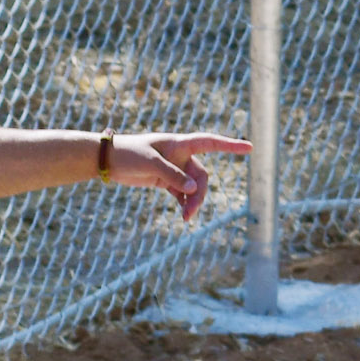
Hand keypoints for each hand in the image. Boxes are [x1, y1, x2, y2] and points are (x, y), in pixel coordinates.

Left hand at [107, 133, 250, 225]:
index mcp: (180, 144)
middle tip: (190, 214)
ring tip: (186, 218)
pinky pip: (181, 192)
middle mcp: (180, 155)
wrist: (109, 160)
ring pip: (192, 186)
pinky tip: (183, 213)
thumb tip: (194, 188)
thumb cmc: (129, 154)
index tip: (250, 148)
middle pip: (201, 175)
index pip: (210, 142)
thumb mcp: (151, 164)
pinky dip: (184, 202)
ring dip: (192, 201)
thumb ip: (173, 176)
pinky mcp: (164, 180)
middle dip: (200, 194)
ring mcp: (173, 168)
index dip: (230, 145)